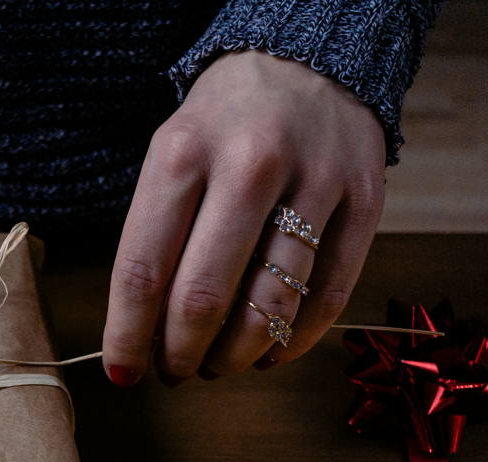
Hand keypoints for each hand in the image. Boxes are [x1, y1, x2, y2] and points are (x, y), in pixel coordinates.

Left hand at [103, 50, 386, 384]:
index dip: (128, 334)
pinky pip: (328, 296)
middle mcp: (249, 165)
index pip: (143, 268)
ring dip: (236, 355)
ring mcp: (315, 181)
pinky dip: (293, 341)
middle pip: (205, 296)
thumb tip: (142, 335)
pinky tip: (268, 353)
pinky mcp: (365, 201)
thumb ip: (155, 238)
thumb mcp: (169, 158)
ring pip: (271, 305)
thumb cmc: (220, 127)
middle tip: (174, 372)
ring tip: (216, 365)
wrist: (303, 62)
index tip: (122, 372)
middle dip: (181, 353)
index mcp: (183, 154)